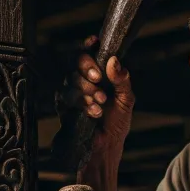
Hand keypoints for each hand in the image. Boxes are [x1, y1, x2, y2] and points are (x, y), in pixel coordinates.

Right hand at [66, 36, 135, 171]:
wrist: (105, 148)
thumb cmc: (116, 124)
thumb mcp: (126, 100)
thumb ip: (122, 80)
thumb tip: (113, 61)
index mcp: (100, 74)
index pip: (90, 53)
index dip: (89, 45)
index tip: (94, 42)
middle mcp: (84, 80)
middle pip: (76, 60)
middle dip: (87, 67)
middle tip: (98, 78)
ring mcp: (72, 92)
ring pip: (71, 78)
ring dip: (87, 89)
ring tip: (100, 103)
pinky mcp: (63, 106)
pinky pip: (66, 96)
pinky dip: (81, 102)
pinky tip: (93, 112)